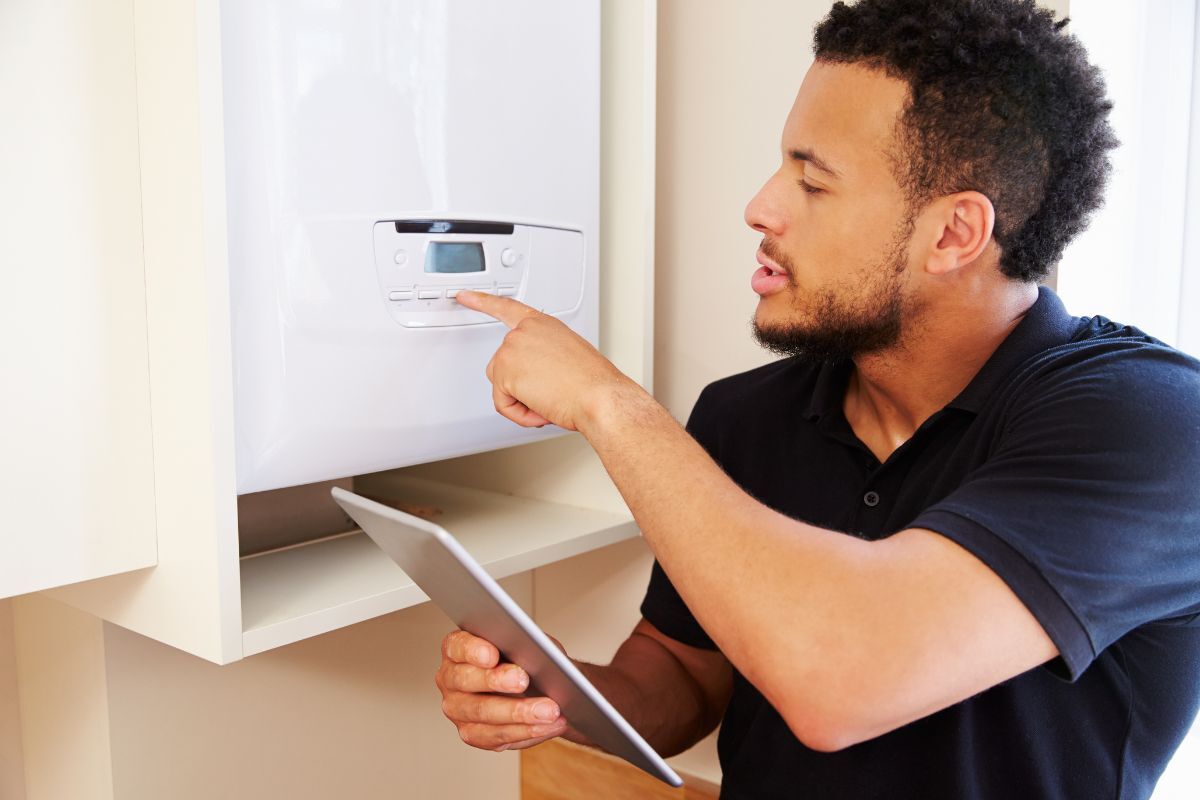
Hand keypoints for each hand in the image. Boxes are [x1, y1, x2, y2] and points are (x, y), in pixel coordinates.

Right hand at [435, 629, 569, 750]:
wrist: (537, 685)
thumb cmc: (526, 657)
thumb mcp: (528, 642)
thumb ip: (524, 643)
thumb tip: (534, 652)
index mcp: (457, 648)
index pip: (457, 646)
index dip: (473, 650)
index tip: (492, 655)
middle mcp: (450, 678)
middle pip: (466, 681)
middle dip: (496, 681)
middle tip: (523, 680)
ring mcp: (458, 709)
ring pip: (483, 713)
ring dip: (519, 713)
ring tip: (548, 711)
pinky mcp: (472, 734)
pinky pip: (496, 737)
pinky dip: (526, 731)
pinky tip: (548, 725)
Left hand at [455, 290, 638, 431]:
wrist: (599, 397)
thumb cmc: (593, 383)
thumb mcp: (569, 357)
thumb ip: (544, 356)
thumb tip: (536, 376)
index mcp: (542, 325)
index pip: (507, 308)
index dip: (482, 302)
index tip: (465, 296)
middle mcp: (523, 332)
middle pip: (502, 365)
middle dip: (520, 385)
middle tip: (551, 391)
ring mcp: (511, 349)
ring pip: (501, 386)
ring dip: (522, 400)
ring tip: (551, 398)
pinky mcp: (504, 371)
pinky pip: (503, 404)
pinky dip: (521, 414)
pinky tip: (543, 407)